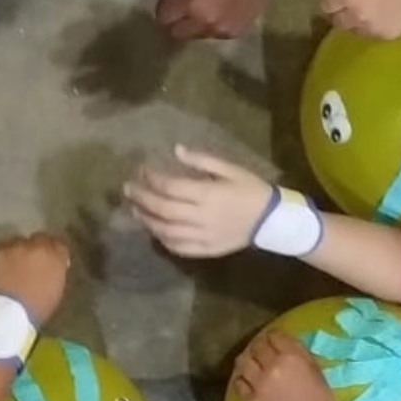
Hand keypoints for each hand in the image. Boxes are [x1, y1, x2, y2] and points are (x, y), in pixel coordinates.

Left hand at [0, 232, 70, 325]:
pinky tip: (2, 266)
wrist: (12, 312)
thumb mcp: (57, 287)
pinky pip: (3, 247)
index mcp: (57, 256)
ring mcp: (18, 246)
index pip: (58, 245)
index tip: (50, 260)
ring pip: (20, 241)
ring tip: (15, 264)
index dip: (53, 252)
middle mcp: (39, 245)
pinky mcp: (0, 249)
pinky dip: (4, 255)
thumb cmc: (39, 307)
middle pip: (40, 239)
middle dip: (37, 248)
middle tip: (32, 261)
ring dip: (20, 250)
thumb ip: (57, 270)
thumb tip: (54, 264)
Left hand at [124, 145, 271, 258]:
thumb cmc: (251, 189)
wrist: (272, 220)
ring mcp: (203, 236)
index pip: (170, 186)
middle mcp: (202, 217)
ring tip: (135, 210)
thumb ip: (202, 160)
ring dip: (147, 220)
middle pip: (163, 209)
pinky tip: (155, 230)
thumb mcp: (231, 168)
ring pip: (166, 231)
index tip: (142, 171)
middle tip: (128, 190)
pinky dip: (162, 239)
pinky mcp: (206, 250)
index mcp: (208, 194)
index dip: (152, 178)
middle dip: (141, 198)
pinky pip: (178, 247)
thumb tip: (176, 150)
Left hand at [156, 0, 266, 41]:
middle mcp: (202, 22)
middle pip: (177, 34)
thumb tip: (165, 8)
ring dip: (197, 26)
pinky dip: (215, 27)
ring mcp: (219, 31)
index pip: (163, 18)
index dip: (164, 12)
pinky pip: (216, 35)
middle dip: (177, 24)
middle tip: (184, 13)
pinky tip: (224, 13)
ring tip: (208, 11)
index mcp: (188, 4)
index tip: (170, 7)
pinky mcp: (234, 34)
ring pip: (196, 36)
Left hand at [232, 329, 349, 400]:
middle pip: (256, 346)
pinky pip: (238, 383)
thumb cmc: (321, 396)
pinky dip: (242, 379)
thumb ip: (298, 351)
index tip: (273, 340)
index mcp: (291, 356)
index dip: (273, 336)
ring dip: (247, 359)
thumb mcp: (314, 366)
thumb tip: (282, 341)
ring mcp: (259, 384)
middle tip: (262, 350)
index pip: (273, 336)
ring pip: (243, 362)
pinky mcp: (251, 400)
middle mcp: (272, 366)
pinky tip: (248, 380)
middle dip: (259, 346)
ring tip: (252, 363)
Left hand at [323, 0, 400, 39]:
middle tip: (350, 4)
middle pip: (336, 21)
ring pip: (352, 30)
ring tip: (367, 10)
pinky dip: (371, 26)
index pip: (325, 5)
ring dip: (355, 21)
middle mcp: (355, 15)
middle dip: (340, 12)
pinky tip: (382, 15)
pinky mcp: (384, 36)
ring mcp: (370, 28)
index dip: (330, 0)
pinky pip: (370, 33)